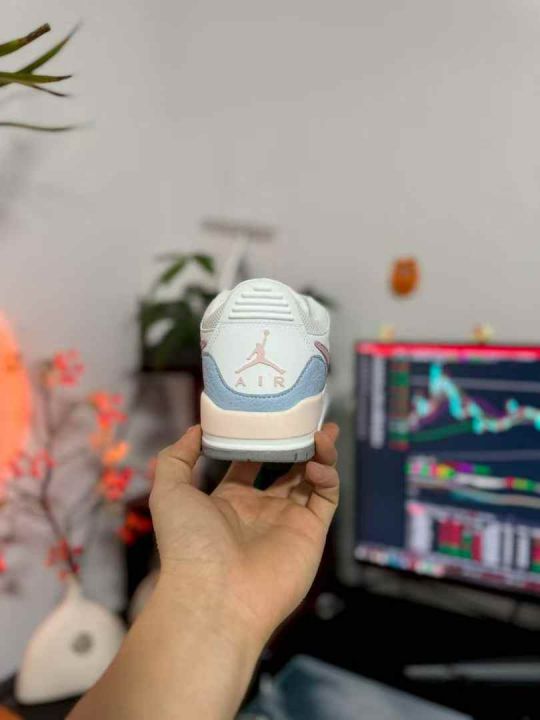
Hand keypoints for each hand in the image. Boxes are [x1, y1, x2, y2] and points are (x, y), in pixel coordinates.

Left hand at [150, 423, 339, 641]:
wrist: (215, 594)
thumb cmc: (189, 542)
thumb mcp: (169, 491)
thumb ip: (177, 457)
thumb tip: (196, 429)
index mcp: (229, 500)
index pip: (249, 464)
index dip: (259, 440)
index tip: (268, 415)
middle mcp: (260, 510)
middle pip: (285, 469)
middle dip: (297, 444)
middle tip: (308, 418)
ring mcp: (287, 521)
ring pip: (310, 479)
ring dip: (319, 453)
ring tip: (323, 431)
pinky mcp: (311, 533)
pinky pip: (326, 498)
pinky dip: (327, 476)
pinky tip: (317, 461)